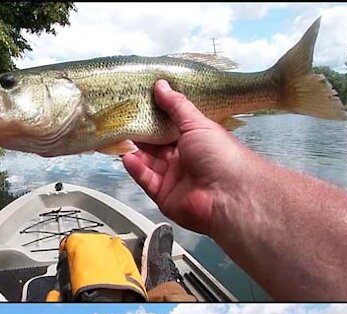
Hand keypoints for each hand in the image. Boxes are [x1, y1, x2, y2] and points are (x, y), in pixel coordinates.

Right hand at [121, 80, 259, 235]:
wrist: (227, 194)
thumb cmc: (221, 155)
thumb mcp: (197, 123)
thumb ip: (176, 106)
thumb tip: (161, 85)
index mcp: (195, 140)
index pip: (169, 126)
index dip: (153, 116)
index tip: (136, 105)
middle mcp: (184, 158)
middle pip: (155, 145)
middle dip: (140, 134)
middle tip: (121, 120)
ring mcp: (173, 178)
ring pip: (148, 162)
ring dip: (134, 150)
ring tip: (118, 137)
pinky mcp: (164, 195)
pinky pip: (146, 180)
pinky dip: (136, 169)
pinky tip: (126, 157)